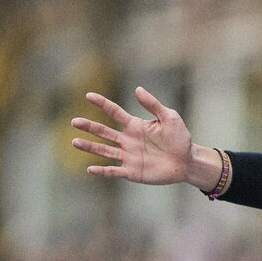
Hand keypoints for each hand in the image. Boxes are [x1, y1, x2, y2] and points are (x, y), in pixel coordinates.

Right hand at [71, 87, 193, 185]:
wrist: (186, 162)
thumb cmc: (179, 138)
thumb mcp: (169, 118)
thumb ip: (153, 105)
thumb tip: (137, 89)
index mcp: (135, 126)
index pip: (115, 112)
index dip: (102, 103)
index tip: (89, 96)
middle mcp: (127, 140)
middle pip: (104, 131)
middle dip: (89, 126)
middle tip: (74, 121)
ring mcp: (128, 156)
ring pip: (104, 150)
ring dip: (90, 146)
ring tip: (75, 142)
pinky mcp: (131, 171)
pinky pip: (114, 171)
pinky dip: (102, 170)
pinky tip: (90, 168)